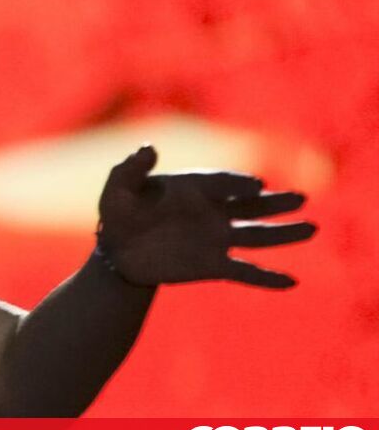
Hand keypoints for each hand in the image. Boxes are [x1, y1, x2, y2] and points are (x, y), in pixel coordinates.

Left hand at [96, 145, 315, 288]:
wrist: (119, 251)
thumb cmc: (119, 213)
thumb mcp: (117, 189)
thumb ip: (130, 169)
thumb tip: (148, 148)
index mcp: (194, 188)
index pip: (223, 183)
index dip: (238, 183)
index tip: (255, 186)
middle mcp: (212, 211)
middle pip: (251, 205)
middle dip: (275, 202)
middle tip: (301, 198)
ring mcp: (216, 238)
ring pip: (257, 234)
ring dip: (284, 233)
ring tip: (312, 228)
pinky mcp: (214, 265)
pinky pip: (245, 271)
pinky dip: (266, 277)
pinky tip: (291, 281)